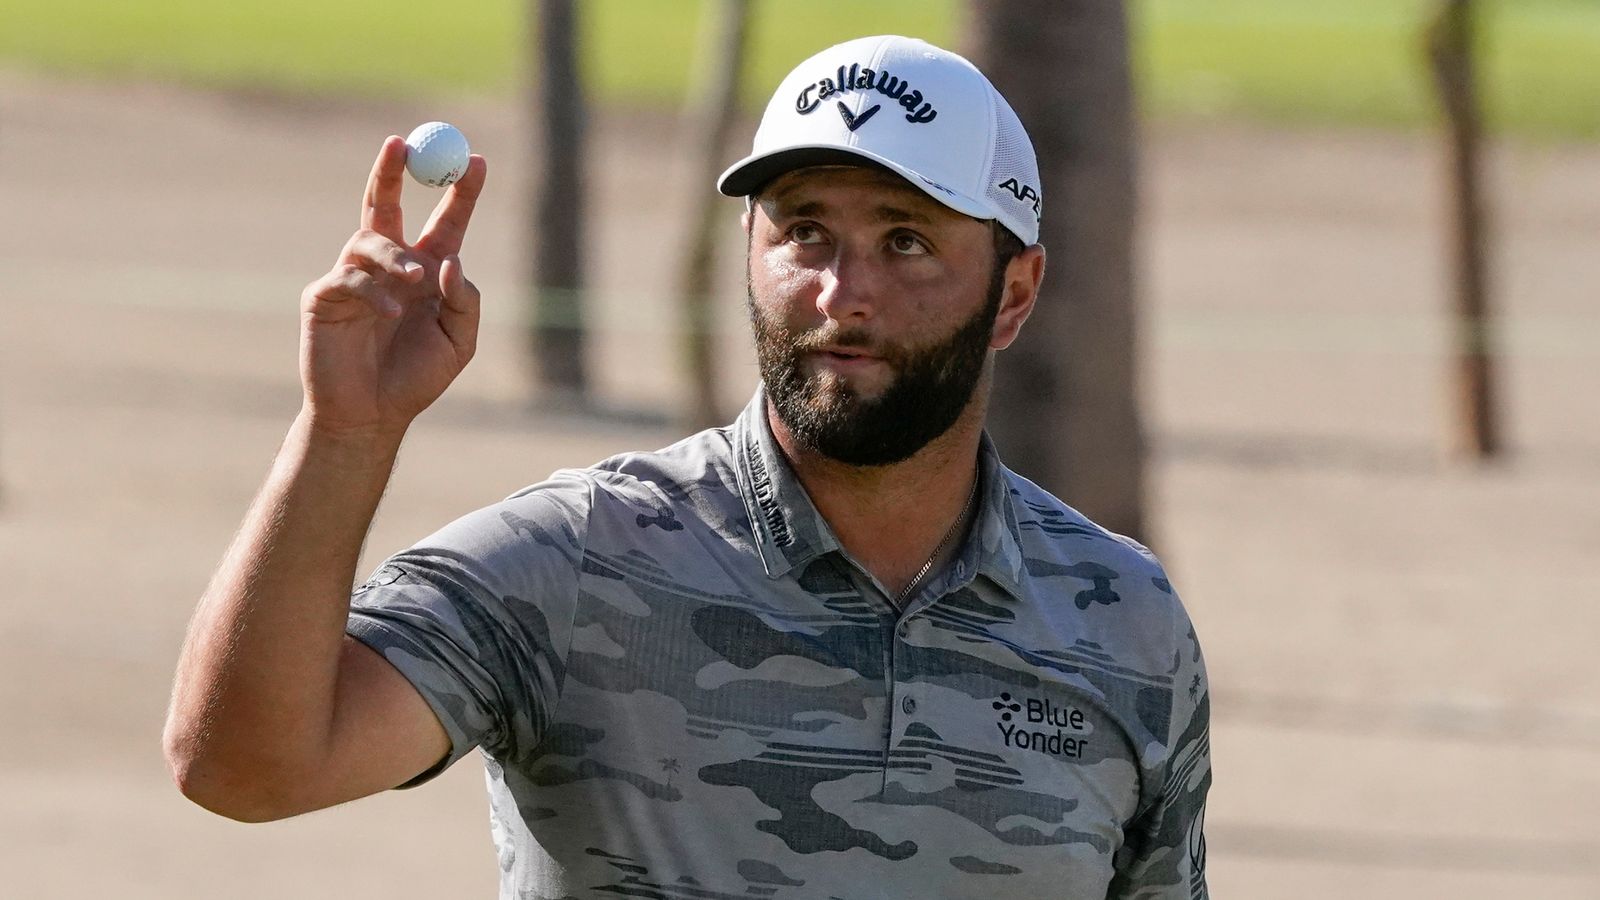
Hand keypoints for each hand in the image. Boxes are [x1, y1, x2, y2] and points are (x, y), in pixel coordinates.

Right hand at [298, 136, 487, 435]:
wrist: (372, 416)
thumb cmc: (415, 379)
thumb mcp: (458, 343)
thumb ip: (465, 302)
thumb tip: (451, 260)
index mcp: (426, 271)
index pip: (445, 220)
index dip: (461, 191)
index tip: (479, 160)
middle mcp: (388, 266)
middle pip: (386, 203)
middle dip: (393, 171)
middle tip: (402, 142)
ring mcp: (353, 277)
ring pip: (370, 240)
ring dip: (397, 256)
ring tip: (416, 280)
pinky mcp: (325, 296)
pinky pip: (349, 278)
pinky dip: (375, 293)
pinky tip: (389, 315)